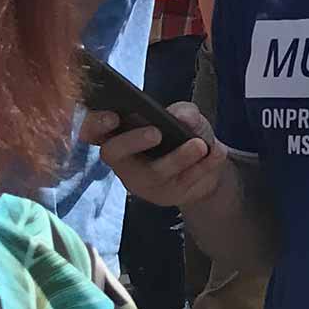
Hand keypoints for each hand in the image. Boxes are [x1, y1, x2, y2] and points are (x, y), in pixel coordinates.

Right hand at [82, 102, 231, 208]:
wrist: (207, 164)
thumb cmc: (184, 134)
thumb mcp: (187, 116)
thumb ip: (184, 111)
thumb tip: (181, 117)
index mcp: (118, 134)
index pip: (92, 130)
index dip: (95, 124)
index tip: (113, 116)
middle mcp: (123, 160)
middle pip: (112, 154)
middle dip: (132, 141)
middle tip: (157, 132)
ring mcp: (142, 181)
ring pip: (152, 174)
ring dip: (178, 158)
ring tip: (200, 145)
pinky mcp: (165, 196)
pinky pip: (181, 183)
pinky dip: (204, 166)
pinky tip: (216, 153)